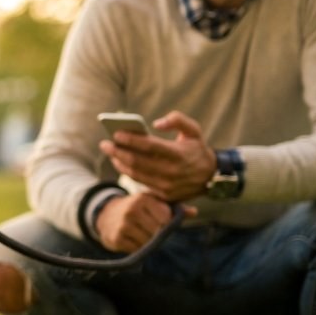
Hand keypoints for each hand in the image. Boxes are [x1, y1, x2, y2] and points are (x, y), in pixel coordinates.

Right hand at [95, 192, 194, 252]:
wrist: (106, 215)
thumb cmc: (137, 208)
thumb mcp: (153, 202)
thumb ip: (174, 207)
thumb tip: (194, 212)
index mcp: (143, 198)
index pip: (166, 219)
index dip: (166, 224)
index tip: (160, 222)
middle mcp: (132, 210)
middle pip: (158, 232)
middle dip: (158, 234)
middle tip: (151, 230)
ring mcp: (123, 225)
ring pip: (148, 242)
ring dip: (148, 243)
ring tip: (141, 234)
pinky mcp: (117, 238)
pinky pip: (137, 249)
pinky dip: (138, 248)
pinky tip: (132, 239)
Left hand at [99, 110, 216, 202]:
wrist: (211, 177)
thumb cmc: (197, 149)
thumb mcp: (194, 130)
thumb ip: (177, 120)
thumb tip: (156, 123)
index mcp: (178, 154)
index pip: (149, 146)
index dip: (130, 140)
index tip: (115, 134)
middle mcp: (171, 172)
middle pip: (137, 161)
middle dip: (117, 152)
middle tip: (105, 144)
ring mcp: (166, 185)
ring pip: (135, 174)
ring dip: (119, 163)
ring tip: (110, 153)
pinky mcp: (163, 195)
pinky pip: (140, 183)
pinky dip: (127, 173)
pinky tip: (120, 163)